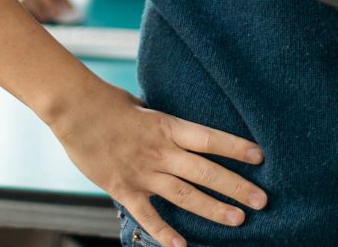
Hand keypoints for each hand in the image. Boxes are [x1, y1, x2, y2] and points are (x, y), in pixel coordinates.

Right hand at [47, 79, 266, 246]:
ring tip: (238, 220)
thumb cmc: (115, 105)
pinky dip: (164, 233)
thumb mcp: (152, 109)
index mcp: (170, 127)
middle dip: (236, 187)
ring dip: (213, 209)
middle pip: (206, 172)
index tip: (261, 157)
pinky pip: (148, 215)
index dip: (237, 148)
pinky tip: (182, 246)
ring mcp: (144, 172)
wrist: (76, 110)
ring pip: (185, 195)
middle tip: (262, 200)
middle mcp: (162, 152)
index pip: (212, 139)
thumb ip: (172, 127)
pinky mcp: (124, 189)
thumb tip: (194, 133)